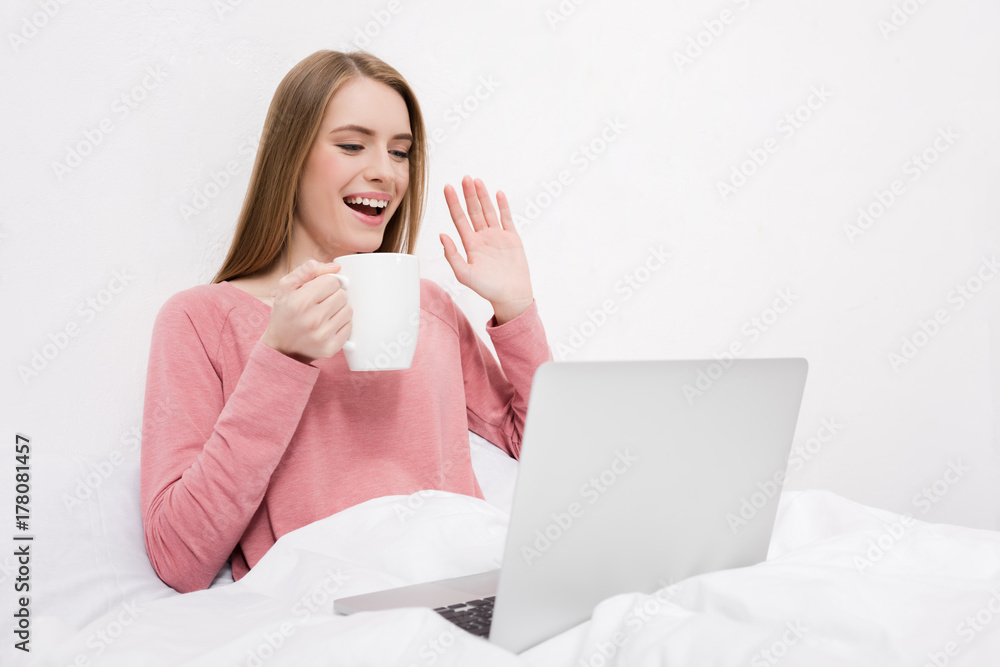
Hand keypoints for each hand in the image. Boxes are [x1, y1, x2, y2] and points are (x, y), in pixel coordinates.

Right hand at [259, 260, 352, 363]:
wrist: (280, 347)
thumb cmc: (285, 313)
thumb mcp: (287, 286)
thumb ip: (308, 270)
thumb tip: (336, 268)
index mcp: (300, 302)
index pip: (332, 281)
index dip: (327, 283)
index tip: (319, 290)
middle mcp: (312, 320)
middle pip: (342, 295)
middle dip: (333, 296)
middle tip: (321, 303)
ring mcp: (322, 336)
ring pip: (348, 310)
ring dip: (339, 309)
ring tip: (325, 314)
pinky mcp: (330, 348)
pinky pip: (349, 326)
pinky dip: (341, 324)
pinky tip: (328, 325)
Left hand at [440, 176, 533, 323]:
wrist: (511, 295)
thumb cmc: (487, 288)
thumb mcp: (464, 274)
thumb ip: (452, 255)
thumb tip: (442, 235)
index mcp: (470, 244)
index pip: (459, 219)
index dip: (453, 203)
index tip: (447, 188)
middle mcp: (482, 238)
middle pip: (473, 211)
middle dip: (468, 194)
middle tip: (464, 178)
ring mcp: (498, 237)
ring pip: (488, 211)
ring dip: (483, 196)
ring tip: (477, 180)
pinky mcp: (512, 238)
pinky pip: (507, 218)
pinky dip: (503, 206)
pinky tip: (498, 193)